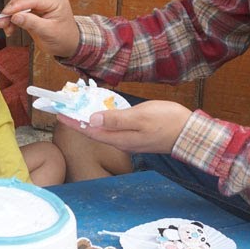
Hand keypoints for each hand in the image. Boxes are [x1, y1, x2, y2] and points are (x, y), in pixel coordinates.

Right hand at [0, 0, 79, 57]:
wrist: (69, 45)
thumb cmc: (64, 39)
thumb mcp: (48, 32)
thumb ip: (31, 23)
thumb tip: (15, 16)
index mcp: (55, 0)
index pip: (32, 0)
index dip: (16, 6)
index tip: (4, 14)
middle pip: (23, 0)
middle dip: (10, 12)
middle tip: (1, 23)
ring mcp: (41, 4)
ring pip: (20, 5)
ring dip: (10, 16)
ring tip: (5, 28)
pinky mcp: (36, 10)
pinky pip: (21, 12)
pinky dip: (14, 19)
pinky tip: (10, 28)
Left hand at [56, 99, 190, 154]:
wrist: (191, 133)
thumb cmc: (167, 123)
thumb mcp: (140, 118)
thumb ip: (116, 119)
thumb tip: (91, 120)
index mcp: (120, 138)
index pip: (89, 130)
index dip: (72, 121)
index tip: (58, 112)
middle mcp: (122, 141)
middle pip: (94, 130)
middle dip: (78, 119)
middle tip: (66, 106)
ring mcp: (130, 139)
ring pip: (104, 129)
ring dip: (90, 119)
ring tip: (79, 107)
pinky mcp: (137, 135)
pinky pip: (115, 127)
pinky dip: (105, 118)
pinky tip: (104, 111)